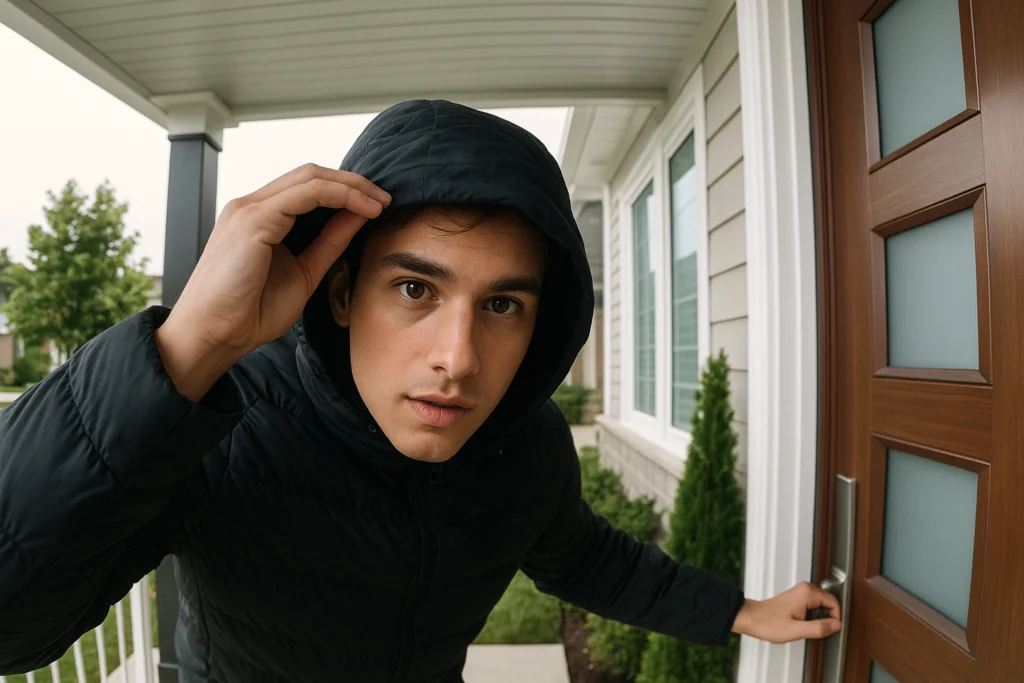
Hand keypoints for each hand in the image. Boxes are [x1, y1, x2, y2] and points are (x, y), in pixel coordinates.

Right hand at [156, 164, 390, 400]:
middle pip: (310, 174)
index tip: (377, 206)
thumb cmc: (249, 312)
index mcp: (259, 218)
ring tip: (379, 202)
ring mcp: (249, 210)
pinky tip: (362, 210)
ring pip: (310, 178)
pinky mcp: (253, 221)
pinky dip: (339, 197)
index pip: (308, 187)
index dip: (345, 190)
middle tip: (384, 198)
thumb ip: (328, 243)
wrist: (213, 335)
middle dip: (353, 182)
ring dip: (351, 186)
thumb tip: (358, 218)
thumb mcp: (304, 272)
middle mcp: (251, 206)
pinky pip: (305, 195)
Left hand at [731, 581, 840, 642]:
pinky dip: (812, 617)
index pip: (834, 602)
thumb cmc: (767, 623)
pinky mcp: (796, 597)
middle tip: (817, 630)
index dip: (835, 617)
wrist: (750, 618)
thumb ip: (818, 628)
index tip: (830, 629)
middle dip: (828, 618)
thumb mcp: (796, 631)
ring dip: (819, 618)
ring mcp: (800, 592)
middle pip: (829, 603)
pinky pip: (813, 606)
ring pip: (822, 605)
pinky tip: (802, 625)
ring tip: (807, 628)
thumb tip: (836, 625)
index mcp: (807, 593)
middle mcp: (804, 589)